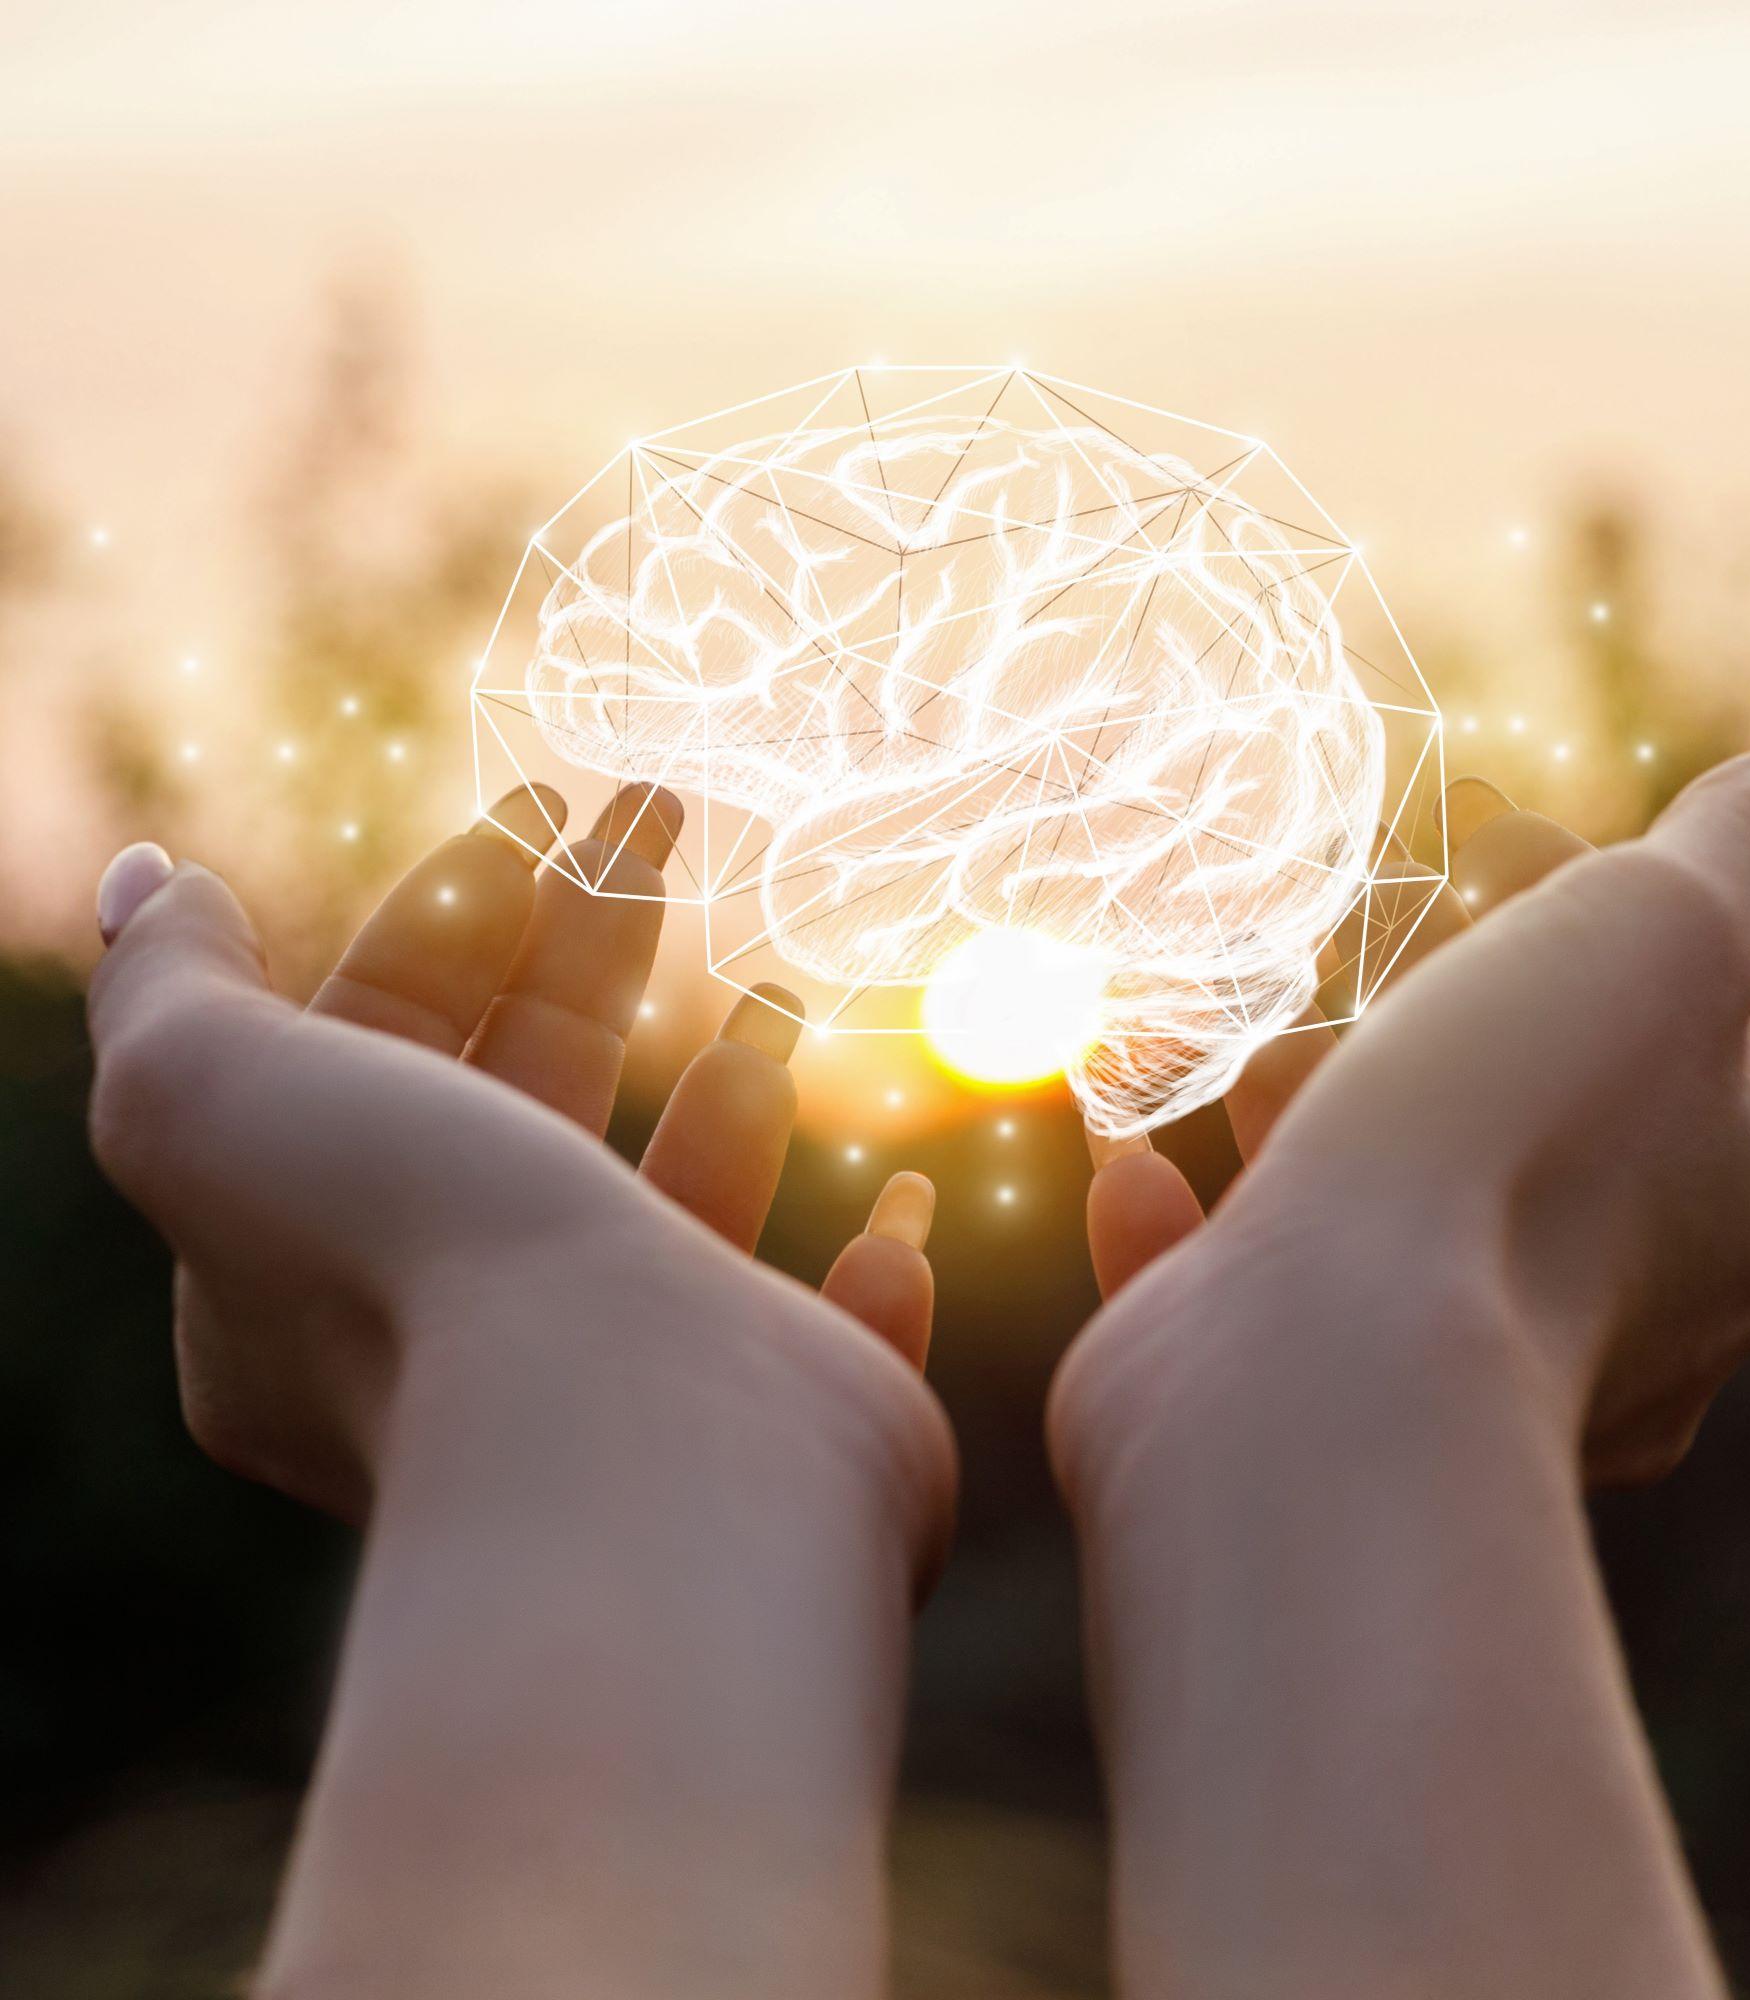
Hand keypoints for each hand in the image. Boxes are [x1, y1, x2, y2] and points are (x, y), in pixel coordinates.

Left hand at [90, 783, 944, 1523]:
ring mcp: (635, 1389)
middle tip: (661, 817)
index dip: (450, 914)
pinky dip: (871, 1258)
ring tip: (779, 990)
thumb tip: (151, 882)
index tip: (539, 811)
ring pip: (682, 1211)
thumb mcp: (220, 1096)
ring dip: (730, 1090)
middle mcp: (470, 1341)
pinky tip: (899, 1202)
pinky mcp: (779, 1421)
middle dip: (594, 943)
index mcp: (321, 1271)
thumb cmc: (426, 1267)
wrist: (631, 1450)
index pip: (381, 1050)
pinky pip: (834, 1327)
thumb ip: (173, 985)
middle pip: (535, 1095)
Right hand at [1051, 736, 1749, 1999]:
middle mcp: (1624, 1327)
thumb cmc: (1509, 1142)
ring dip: (1303, 1117)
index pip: (1684, 1037)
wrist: (1325, 1370)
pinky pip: (1249, 1298)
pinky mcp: (1305, 1416)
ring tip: (1265, 1072)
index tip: (1494, 865)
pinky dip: (1195, 1230)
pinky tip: (1143, 1176)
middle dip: (1431, 1023)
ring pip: (1380, 1208)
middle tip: (1373, 963)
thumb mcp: (1662, 933)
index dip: (1583, 930)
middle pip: (1520, 1111)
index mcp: (1740, 1222)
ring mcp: (1456, 1382)